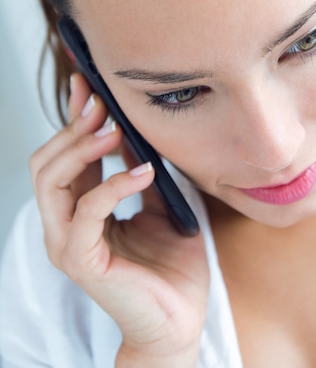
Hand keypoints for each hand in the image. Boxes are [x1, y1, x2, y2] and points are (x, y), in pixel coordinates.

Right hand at [30, 73, 208, 366]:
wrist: (181, 317)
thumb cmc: (172, 264)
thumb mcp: (159, 202)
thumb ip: (138, 169)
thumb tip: (133, 128)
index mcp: (81, 209)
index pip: (64, 154)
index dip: (74, 118)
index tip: (89, 85)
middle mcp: (66, 224)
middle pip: (46, 162)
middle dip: (73, 127)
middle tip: (102, 104)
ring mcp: (68, 243)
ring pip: (51, 182)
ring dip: (81, 148)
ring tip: (114, 130)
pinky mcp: (82, 261)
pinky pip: (87, 212)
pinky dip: (113, 184)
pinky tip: (144, 171)